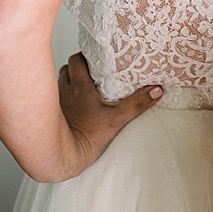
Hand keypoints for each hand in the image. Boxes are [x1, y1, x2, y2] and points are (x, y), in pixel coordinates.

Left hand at [57, 53, 161, 173]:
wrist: (64, 155)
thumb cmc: (88, 136)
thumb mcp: (118, 118)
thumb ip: (137, 103)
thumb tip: (156, 90)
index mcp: (80, 87)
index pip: (77, 60)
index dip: (85, 55)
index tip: (96, 56)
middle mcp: (67, 92)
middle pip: (67, 69)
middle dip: (78, 67)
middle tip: (92, 70)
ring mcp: (59, 104)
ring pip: (61, 82)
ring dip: (70, 81)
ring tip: (85, 85)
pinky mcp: (56, 116)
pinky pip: (58, 99)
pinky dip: (66, 97)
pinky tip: (76, 104)